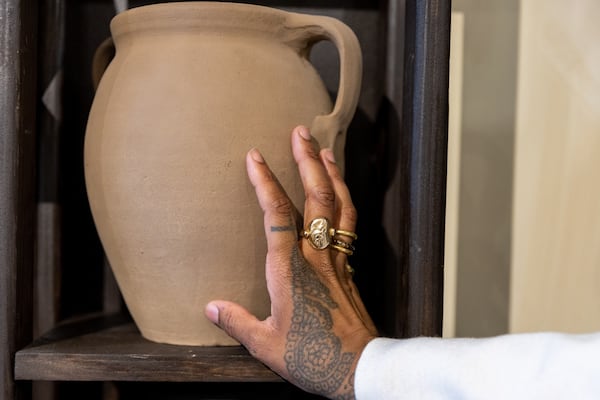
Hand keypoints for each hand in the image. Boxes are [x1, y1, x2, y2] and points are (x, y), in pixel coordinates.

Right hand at [205, 126, 377, 398]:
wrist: (358, 368)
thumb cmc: (310, 356)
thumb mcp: (264, 343)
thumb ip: (236, 321)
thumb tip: (210, 306)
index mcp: (290, 269)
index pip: (277, 213)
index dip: (266, 182)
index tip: (256, 156)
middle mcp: (316, 255)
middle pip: (315, 198)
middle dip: (307, 161)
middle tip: (300, 132)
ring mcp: (337, 259)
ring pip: (338, 207)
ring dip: (332, 175)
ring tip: (326, 150)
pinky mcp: (349, 268)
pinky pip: (349, 225)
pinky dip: (344, 202)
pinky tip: (340, 194)